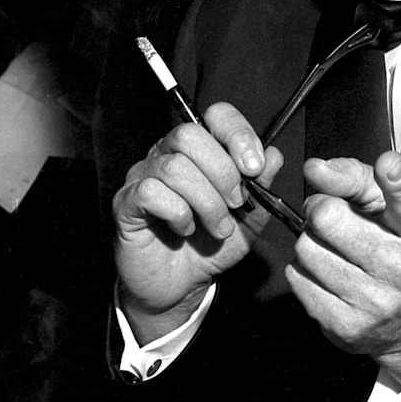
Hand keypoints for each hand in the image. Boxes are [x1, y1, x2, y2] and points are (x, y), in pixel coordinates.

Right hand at [112, 103, 281, 338]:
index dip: (238, 134)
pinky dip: (179, 214)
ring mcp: (143, 176)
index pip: (215, 115)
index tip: (255, 168)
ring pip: (175, 167)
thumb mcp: (250, 218)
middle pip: (189, 134)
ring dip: (207, 202)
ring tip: (218, 228)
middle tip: (237, 204)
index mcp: (199, 150)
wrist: (182, 286)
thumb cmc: (212, 246)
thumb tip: (274, 155)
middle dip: (223, 172)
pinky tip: (186, 230)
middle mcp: (167, 154)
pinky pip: (152, 192)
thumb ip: (262, 187)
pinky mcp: (127, 203)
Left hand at [285, 152, 400, 382]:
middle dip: (322, 209)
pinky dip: (305, 269)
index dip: (397, 182)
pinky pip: (296, 278)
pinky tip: (329, 271)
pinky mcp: (344, 326)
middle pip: (329, 218)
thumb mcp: (391, 209)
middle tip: (334, 216)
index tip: (388, 166)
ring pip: (306, 248)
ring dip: (312, 241)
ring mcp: (373, 302)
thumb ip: (356, 178)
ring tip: (335, 248)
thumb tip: (317, 169)